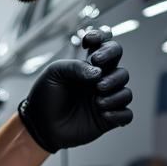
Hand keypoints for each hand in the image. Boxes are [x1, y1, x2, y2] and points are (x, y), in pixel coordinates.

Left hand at [18, 30, 132, 152]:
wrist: (40, 126)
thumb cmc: (46, 97)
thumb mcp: (54, 74)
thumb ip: (75, 67)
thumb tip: (98, 72)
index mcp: (88, 67)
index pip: (105, 46)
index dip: (102, 39)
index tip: (88, 43)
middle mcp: (100, 81)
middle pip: (121, 68)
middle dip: (112, 69)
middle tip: (96, 75)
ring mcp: (105, 100)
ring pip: (126, 92)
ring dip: (114, 93)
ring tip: (97, 101)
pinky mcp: (108, 120)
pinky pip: (126, 115)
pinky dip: (118, 114)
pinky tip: (103, 114)